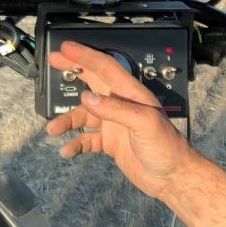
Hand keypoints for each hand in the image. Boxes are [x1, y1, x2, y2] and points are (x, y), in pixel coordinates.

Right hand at [45, 41, 201, 200]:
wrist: (173, 178)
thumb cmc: (166, 147)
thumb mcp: (144, 123)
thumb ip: (115, 109)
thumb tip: (86, 98)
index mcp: (131, 94)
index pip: (106, 68)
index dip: (86, 56)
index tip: (66, 48)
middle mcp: (120, 105)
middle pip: (92, 83)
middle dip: (72, 72)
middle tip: (52, 61)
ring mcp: (115, 124)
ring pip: (84, 116)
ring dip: (67, 121)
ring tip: (52, 129)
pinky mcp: (111, 143)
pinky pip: (87, 139)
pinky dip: (75, 143)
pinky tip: (67, 151)